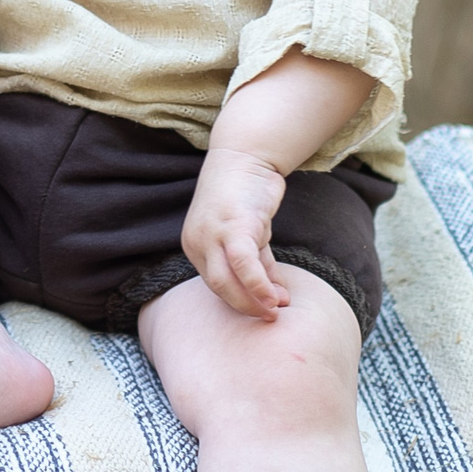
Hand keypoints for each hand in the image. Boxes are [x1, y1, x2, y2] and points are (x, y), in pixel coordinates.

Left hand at [182, 146, 290, 319]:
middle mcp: (198, 241)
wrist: (245, 154)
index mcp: (195, 245)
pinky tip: (275, 297)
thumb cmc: (246, 195)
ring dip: (252, 301)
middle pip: (217, 287)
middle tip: (271, 317)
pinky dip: (258, 284)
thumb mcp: (250, 234)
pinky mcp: (232, 225)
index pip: (215, 284)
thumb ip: (259, 263)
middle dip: (245, 307)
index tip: (265, 309)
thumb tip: (277, 296)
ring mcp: (212, 233)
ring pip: (225, 280)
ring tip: (275, 310)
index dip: (241, 301)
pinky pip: (243, 263)